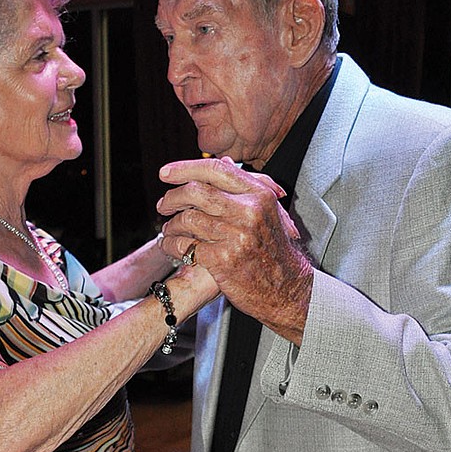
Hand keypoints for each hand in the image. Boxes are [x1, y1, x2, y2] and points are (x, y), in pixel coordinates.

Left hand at [156, 156, 313, 343]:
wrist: (286, 289)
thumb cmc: (274, 251)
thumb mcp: (268, 213)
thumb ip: (245, 188)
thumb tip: (222, 162)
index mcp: (259, 194)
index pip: (216, 169)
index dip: (185, 168)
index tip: (165, 173)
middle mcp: (248, 211)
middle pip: (196, 191)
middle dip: (172, 197)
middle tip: (163, 205)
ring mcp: (235, 236)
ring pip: (188, 219)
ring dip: (171, 225)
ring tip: (169, 230)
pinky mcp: (222, 259)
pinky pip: (186, 246)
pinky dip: (172, 246)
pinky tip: (171, 248)